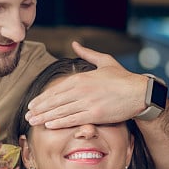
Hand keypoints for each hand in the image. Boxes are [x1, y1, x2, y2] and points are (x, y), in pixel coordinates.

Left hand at [25, 42, 146, 127]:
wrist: (140, 92)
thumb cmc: (123, 78)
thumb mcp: (105, 61)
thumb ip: (87, 53)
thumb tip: (75, 43)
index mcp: (82, 78)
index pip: (56, 89)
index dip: (42, 98)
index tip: (32, 104)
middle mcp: (82, 90)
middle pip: (55, 101)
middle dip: (39, 109)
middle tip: (27, 115)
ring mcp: (88, 103)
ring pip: (61, 111)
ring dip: (45, 117)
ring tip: (33, 121)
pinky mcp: (95, 115)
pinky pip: (73, 119)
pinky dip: (59, 122)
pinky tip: (49, 125)